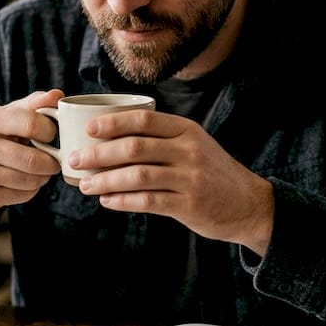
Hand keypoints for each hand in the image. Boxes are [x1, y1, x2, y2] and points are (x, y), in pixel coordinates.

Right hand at [0, 90, 63, 215]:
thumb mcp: (10, 115)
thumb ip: (35, 104)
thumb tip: (58, 95)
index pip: (31, 124)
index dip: (50, 131)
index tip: (51, 136)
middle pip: (32, 160)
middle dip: (51, 163)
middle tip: (54, 162)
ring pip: (29, 181)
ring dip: (43, 178)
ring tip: (41, 172)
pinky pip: (22, 196)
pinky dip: (31, 190)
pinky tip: (25, 183)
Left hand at [69, 111, 273, 253]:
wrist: (249, 204)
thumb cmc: (211, 173)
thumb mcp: (193, 145)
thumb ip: (161, 139)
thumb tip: (110, 139)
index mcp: (186, 130)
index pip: (143, 119)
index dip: (112, 122)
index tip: (88, 129)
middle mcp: (189, 150)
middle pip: (134, 147)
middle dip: (98, 153)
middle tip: (76, 159)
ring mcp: (190, 178)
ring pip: (137, 175)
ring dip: (105, 180)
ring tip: (85, 184)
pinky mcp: (189, 205)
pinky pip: (148, 201)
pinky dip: (122, 201)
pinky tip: (107, 201)